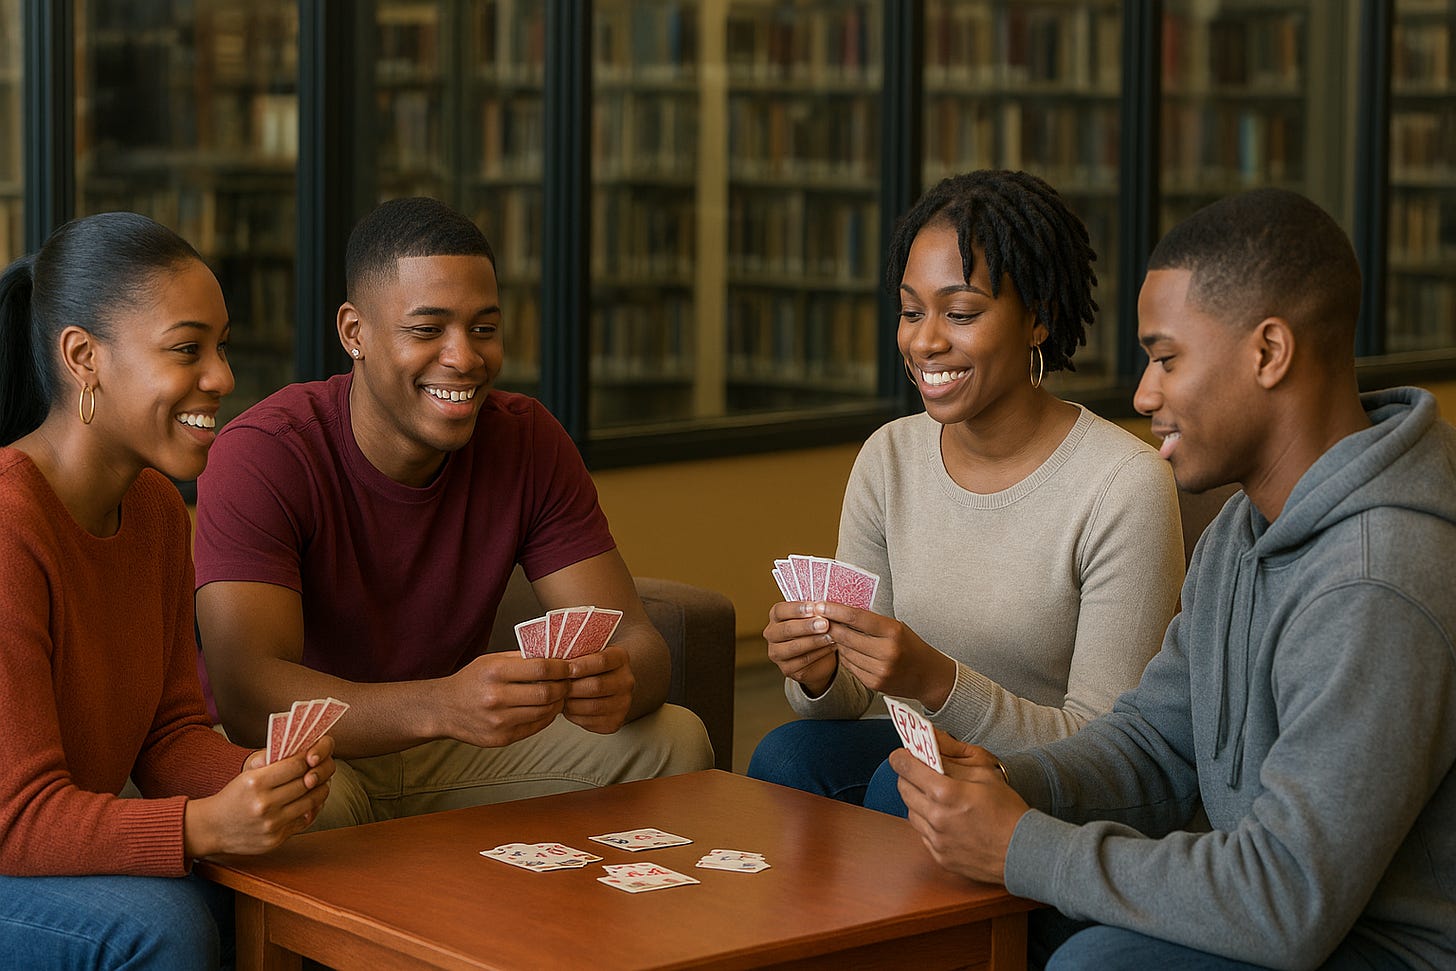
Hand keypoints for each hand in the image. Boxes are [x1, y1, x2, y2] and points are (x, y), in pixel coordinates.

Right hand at [184, 736, 335, 858]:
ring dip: (320, 791)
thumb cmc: (232, 797)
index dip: (310, 758)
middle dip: (318, 773)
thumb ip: (271, 761)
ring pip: (311, 802)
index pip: (296, 765)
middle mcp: (264, 804)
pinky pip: (303, 821)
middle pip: (307, 783)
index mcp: (255, 783)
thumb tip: (299, 747)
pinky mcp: (276, 839)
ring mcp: (271, 824)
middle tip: (323, 767)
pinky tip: (311, 801)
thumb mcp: (246, 774)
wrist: (212, 828)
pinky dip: (311, 810)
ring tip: (321, 783)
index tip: (314, 755)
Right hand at [440, 653, 570, 747]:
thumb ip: (521, 658)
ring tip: (560, 695)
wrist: (443, 709)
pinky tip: (547, 708)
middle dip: (564, 686)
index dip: (561, 668)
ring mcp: (498, 721)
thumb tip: (555, 656)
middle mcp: (496, 697)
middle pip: (546, 693)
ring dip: (558, 703)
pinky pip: (535, 727)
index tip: (571, 666)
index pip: (540, 669)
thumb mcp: (490, 661)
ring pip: (544, 712)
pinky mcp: (501, 738)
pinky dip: (546, 717)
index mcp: (494, 672)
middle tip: (570, 682)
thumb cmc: (470, 681)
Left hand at [562, 644, 634, 733]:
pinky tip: (568, 708)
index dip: (580, 666)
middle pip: (597, 686)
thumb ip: (575, 654)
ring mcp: (623, 703)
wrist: (604, 685)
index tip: (563, 669)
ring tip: (560, 698)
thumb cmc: (588, 667)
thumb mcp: (586, 654)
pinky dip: (574, 716)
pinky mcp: (615, 721)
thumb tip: (552, 661)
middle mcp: (626, 681)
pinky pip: (590, 721)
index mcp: (621, 658)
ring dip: (571, 703)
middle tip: (556, 686)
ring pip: (592, 706)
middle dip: (571, 687)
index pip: (601, 661)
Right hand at [763, 601, 838, 695]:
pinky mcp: (786, 669)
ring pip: (794, 647)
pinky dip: (819, 654)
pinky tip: (830, 647)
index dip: (796, 609)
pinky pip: (803, 661)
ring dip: (814, 641)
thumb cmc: (814, 630)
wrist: (818, 656)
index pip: (780, 611)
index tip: (814, 608)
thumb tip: (825, 605)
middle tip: (825, 624)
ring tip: (831, 637)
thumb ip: (815, 611)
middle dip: (807, 626)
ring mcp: (777, 653)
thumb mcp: (813, 617)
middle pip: (786, 629)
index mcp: (776, 617)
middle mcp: (772, 634)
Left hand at [815, 601, 955, 709]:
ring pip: (845, 652)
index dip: (835, 611)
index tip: (820, 605)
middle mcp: (887, 651)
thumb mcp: (896, 627)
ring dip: (837, 642)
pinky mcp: (874, 683)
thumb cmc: (911, 646)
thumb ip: (871, 622)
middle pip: (846, 636)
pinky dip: (846, 656)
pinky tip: (849, 650)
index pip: (857, 617)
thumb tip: (840, 612)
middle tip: (818, 618)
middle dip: (829, 626)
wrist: (928, 676)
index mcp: (893, 632)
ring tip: (837, 633)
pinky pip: (850, 666)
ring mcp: (880, 670)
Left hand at [891, 732, 1027, 884]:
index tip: (902, 753)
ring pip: (910, 811)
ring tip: (937, 795)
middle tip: (921, 771)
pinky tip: (945, 817)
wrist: (1024, 851)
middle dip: (908, 776)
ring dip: (918, 799)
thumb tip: (932, 736)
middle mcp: (936, 817)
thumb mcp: (984, 771)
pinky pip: (922, 832)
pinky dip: (928, 822)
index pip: (905, 767)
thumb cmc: (1008, 810)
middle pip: (903, 788)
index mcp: (946, 792)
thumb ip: (953, 753)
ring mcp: (936, 839)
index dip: (901, 756)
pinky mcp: (939, 856)